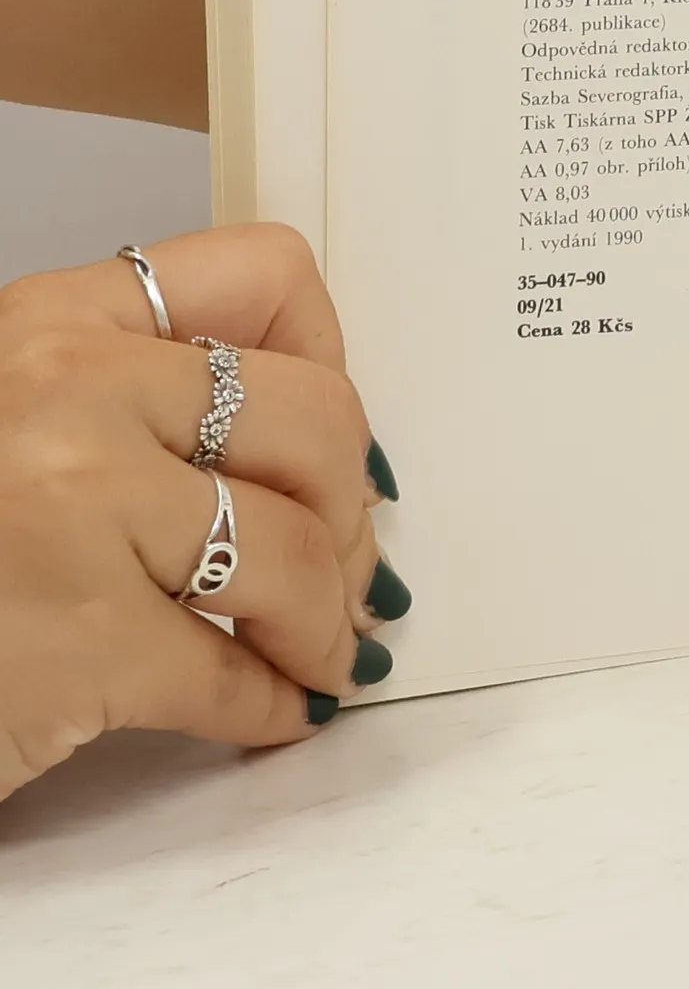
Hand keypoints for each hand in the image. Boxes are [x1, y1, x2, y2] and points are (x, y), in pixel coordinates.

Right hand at [0, 225, 406, 802]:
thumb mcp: (9, 419)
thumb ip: (128, 401)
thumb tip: (311, 450)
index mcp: (53, 321)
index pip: (262, 275)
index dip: (332, 356)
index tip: (334, 432)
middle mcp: (67, 392)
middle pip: (317, 417)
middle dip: (354, 508)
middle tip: (349, 565)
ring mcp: (73, 511)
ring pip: (295, 551)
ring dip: (329, 620)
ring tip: (324, 650)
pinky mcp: (76, 642)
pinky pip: (234, 674)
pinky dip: (275, 704)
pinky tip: (278, 713)